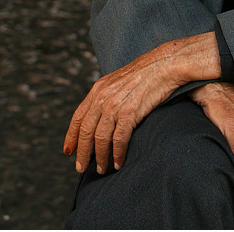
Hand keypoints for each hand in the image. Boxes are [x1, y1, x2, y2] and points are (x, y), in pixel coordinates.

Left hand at [63, 32, 219, 173]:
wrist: (164, 64)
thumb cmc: (146, 72)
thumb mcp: (119, 79)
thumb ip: (107, 94)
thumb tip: (101, 112)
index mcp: (98, 88)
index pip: (78, 116)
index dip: (71, 136)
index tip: (68, 150)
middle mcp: (103, 97)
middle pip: (86, 131)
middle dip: (82, 152)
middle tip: (81, 167)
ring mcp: (115, 104)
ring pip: (100, 138)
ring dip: (100, 157)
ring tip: (101, 169)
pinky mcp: (130, 112)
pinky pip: (119, 139)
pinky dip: (117, 154)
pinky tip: (118, 162)